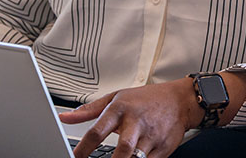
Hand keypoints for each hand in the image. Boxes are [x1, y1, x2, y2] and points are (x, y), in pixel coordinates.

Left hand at [59, 78, 197, 157]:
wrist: (181, 100)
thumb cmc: (147, 99)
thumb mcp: (117, 97)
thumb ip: (89, 110)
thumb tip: (65, 117)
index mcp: (121, 109)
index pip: (98, 130)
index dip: (84, 148)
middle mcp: (136, 122)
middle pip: (123, 147)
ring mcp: (152, 136)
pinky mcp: (164, 147)